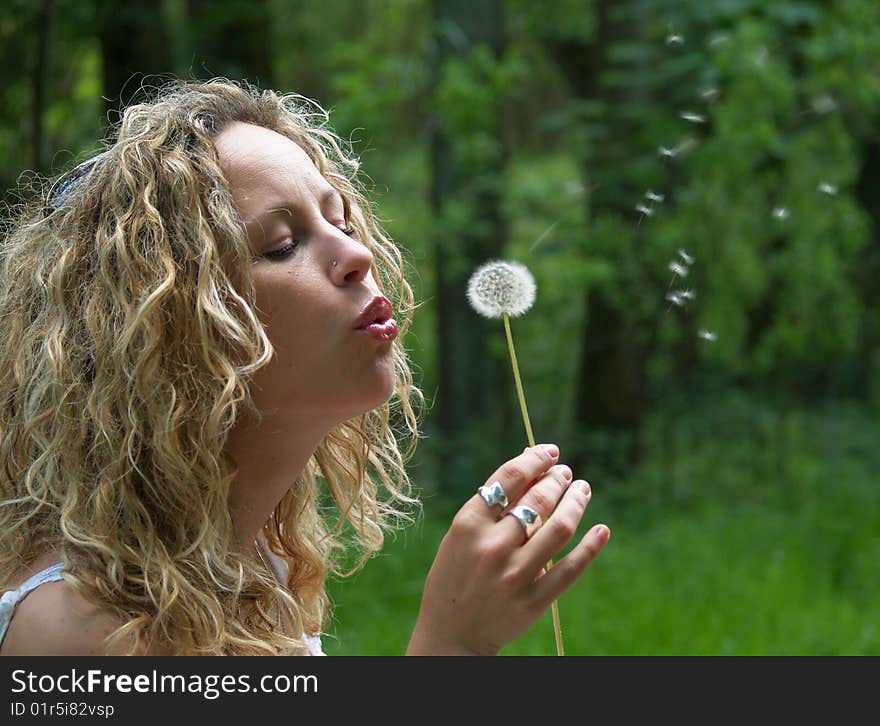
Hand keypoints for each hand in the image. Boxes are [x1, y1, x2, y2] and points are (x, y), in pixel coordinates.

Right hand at [406, 443, 609, 654]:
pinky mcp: (534, 601)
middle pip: (537, 500)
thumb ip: (492, 508)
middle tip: (566, 472)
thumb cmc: (454, 577)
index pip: (508, 478)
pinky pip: (571, 569)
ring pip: (559, 528)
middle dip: (557, 480)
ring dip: (576, 503)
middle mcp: (492, 547)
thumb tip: (530, 467)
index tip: (549, 452)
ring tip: (583, 489)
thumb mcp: (461, 538)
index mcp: (467, 525)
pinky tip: (602, 529)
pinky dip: (591, 547)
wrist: (451, 636)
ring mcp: (515, 575)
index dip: (534, 459)